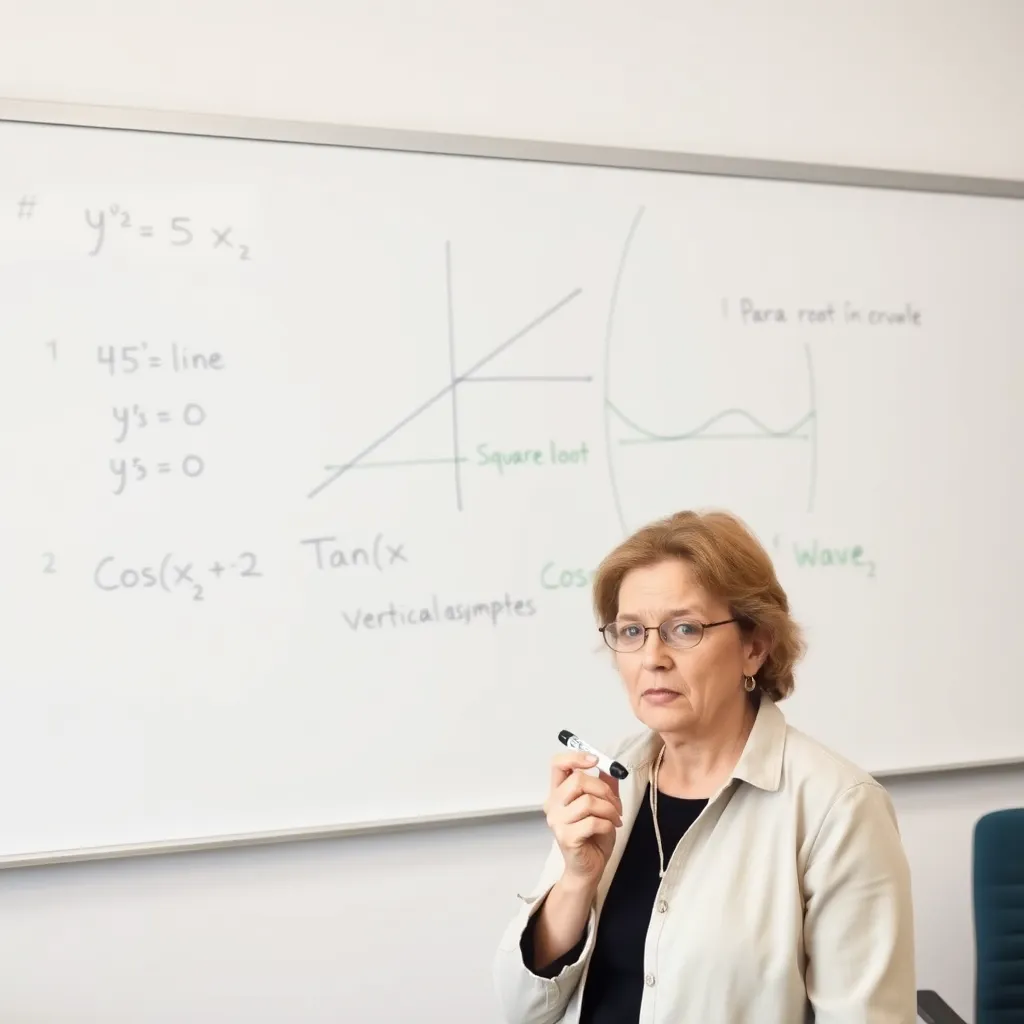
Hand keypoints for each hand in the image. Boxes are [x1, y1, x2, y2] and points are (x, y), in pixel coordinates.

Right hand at [543, 753, 623, 886]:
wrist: (588, 869)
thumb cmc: (593, 837)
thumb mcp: (602, 807)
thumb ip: (605, 786)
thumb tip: (611, 768)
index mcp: (558, 793)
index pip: (558, 764)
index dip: (576, 757)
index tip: (595, 760)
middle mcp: (553, 805)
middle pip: (578, 780)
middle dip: (604, 790)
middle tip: (615, 804)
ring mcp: (557, 821)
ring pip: (588, 801)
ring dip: (610, 809)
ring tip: (615, 819)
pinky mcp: (566, 837)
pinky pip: (593, 822)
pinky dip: (608, 824)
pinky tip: (610, 829)